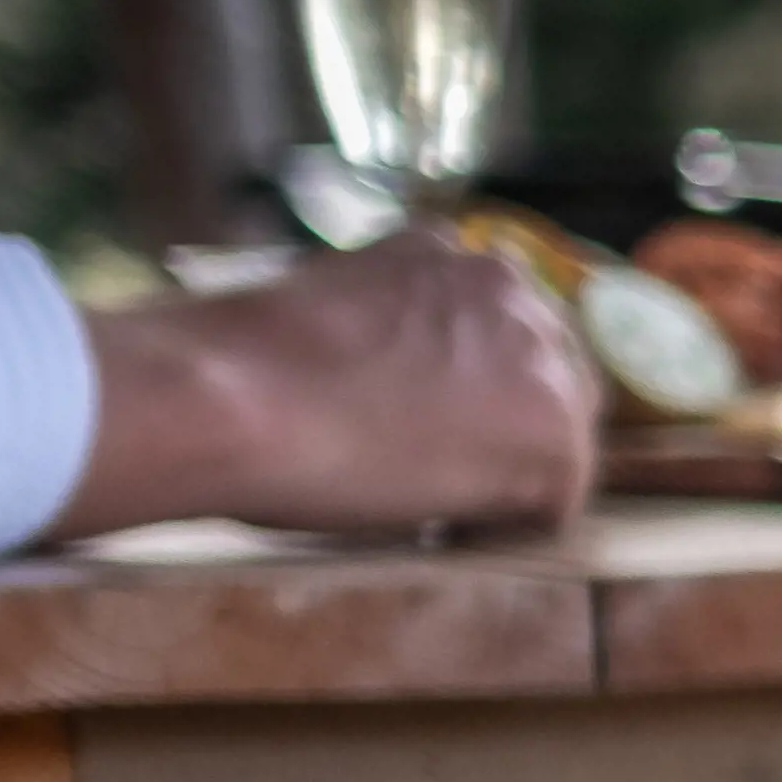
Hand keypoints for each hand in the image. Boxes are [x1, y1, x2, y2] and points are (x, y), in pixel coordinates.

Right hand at [58, 244, 595, 541]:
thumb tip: (391, 374)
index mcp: (445, 252)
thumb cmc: (235, 363)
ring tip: (425, 499)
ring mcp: (542, 362)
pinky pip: (552, 508)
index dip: (467, 390)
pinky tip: (436, 527)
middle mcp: (510, 292)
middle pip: (546, 377)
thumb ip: (386, 326)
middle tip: (433, 473)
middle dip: (502, 428)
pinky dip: (499, 530)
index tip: (420, 424)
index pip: (496, 329)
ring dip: (503, 477)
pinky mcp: (556, 440)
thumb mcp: (327, 308)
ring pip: (555, 440)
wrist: (225, 395)